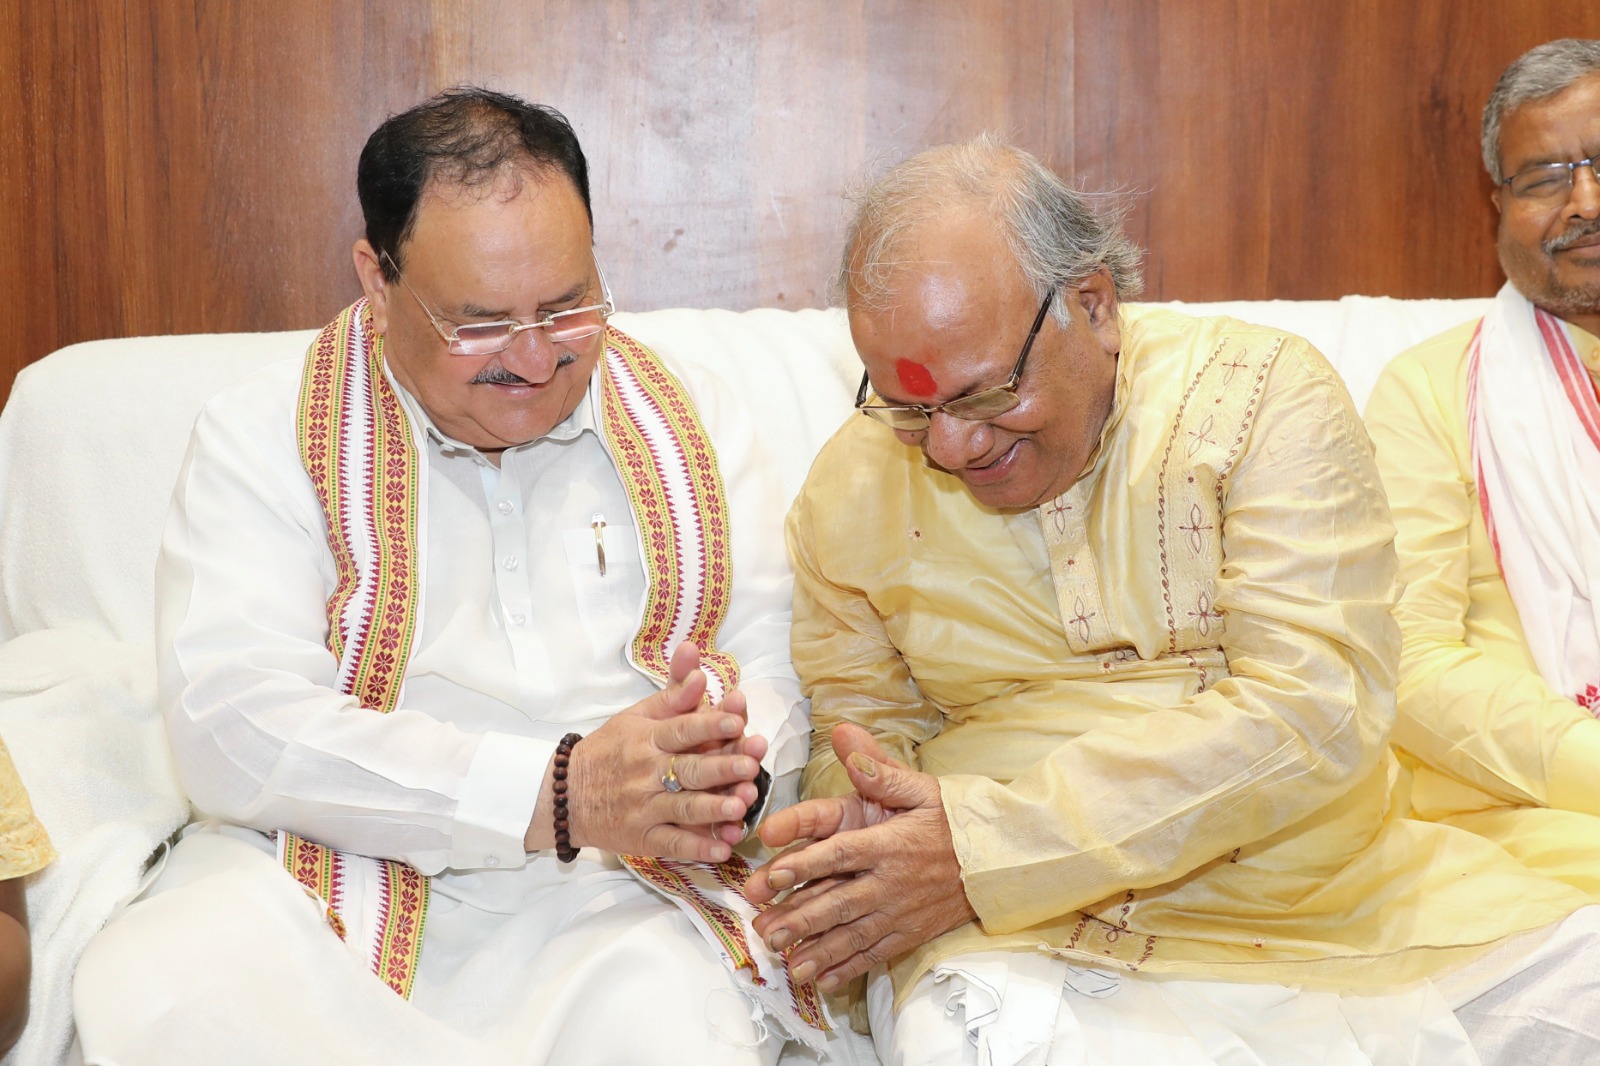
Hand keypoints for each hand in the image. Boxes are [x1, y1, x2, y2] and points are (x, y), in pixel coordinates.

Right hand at [524, 642, 764, 861]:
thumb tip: (699, 668)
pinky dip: (697, 849)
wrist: (564, 795)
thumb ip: (673, 695)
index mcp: (647, 739)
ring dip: (713, 809)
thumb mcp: (636, 717)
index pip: (681, 730)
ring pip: (683, 808)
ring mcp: (644, 808)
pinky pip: (672, 844)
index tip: (737, 720)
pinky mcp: (642, 838)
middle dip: (720, 767)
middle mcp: (647, 773)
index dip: (709, 725)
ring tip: (740, 807)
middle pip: (688, 769)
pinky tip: (722, 850)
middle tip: (750, 765)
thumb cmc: (608, 751)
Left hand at [747, 724, 975, 991]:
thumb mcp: (921, 787)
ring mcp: (900, 913)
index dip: (804, 865)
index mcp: (889, 844)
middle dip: (799, 918)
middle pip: (839, 903)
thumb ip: (879, 770)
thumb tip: (845, 736)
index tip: (771, 874)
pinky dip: (847, 969)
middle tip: (764, 930)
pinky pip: (875, 954)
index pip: (840, 854)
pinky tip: (821, 980)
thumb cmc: (954, 819)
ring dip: (817, 952)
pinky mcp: (910, 934)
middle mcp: (891, 882)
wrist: (1000, 860)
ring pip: (852, 936)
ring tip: (786, 965)